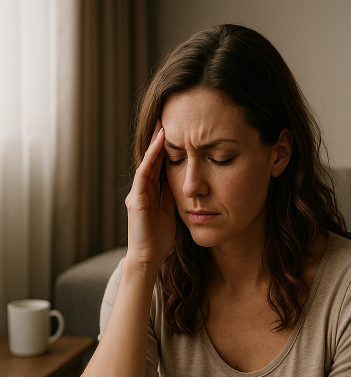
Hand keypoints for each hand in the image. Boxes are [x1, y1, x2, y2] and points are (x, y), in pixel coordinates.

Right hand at [124, 120, 175, 272]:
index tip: (178, 133)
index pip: (160, 166)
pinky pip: (144, 173)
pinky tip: (159, 144)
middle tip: (167, 119)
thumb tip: (188, 184)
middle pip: (151, 160)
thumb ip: (175, 198)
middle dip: (159, 141)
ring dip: (155, 144)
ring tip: (162, 125)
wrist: (148, 258)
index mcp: (152, 193)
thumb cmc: (161, 239)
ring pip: (147, 162)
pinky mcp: (136, 199)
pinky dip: (151, 158)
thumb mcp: (173, 213)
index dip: (167, 150)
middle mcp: (142, 190)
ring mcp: (137, 193)